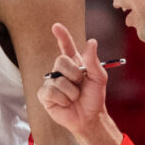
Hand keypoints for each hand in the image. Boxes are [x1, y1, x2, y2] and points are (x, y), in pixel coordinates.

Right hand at [37, 23, 107, 137]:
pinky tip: (65, 103)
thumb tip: (91, 42)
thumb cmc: (94, 98)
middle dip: (74, 74)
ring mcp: (52, 82)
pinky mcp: (45, 95)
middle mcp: (61, 71)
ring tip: (74, 98)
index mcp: (74, 64)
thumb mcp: (99, 78)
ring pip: (58, 80)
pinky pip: (50, 91)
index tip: (56, 26)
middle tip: (80, 84)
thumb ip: (93, 61)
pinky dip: (62, 99)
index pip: (66, 46)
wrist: (90, 118)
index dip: (61, 36)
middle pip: (61, 61)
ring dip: (71, 92)